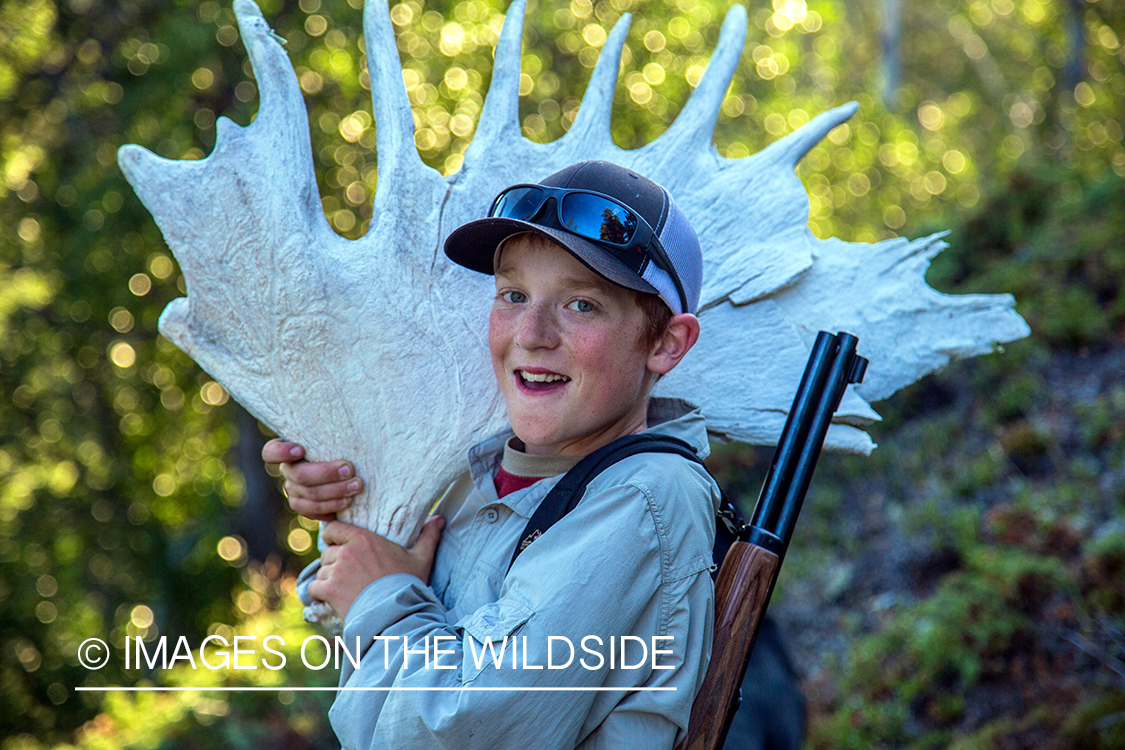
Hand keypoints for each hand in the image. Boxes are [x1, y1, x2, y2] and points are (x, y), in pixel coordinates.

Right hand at [262, 438, 363, 521]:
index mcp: (289, 450)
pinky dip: (331, 507)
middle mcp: (288, 470)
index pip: (271, 452)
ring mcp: (294, 490)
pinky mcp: (305, 507)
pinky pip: (313, 511)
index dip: (282, 452)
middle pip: (300, 476)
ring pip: (309, 496)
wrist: (349, 472)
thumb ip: (337, 428)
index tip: (301, 450)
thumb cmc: (343, 446)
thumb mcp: (339, 435)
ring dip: (335, 491)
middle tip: (350, 469)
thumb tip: (351, 408)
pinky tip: (347, 502)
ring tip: (357, 486)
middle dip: (327, 473)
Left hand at [308, 516, 445, 616]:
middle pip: (327, 552)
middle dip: (333, 562)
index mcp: (362, 538)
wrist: (396, 614)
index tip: (340, 545)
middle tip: (347, 573)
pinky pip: (314, 588)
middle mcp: (345, 551)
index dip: (334, 537)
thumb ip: (428, 537)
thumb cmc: (407, 585)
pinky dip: (320, 594)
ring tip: (344, 589)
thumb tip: (439, 519)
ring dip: (328, 579)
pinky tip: (332, 600)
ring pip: (321, 571)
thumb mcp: (420, 559)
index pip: (333, 529)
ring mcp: (335, 571)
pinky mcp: (328, 589)